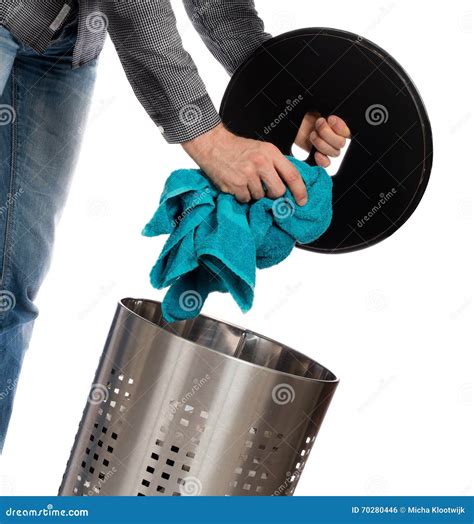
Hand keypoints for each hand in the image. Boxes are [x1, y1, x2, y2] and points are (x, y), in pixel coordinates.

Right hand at [182, 123, 307, 204]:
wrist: (213, 144)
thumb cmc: (238, 148)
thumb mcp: (262, 149)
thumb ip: (276, 164)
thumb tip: (289, 185)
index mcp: (271, 153)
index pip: (292, 175)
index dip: (300, 191)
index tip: (302, 200)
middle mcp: (261, 163)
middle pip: (278, 191)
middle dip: (274, 195)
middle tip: (267, 190)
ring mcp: (247, 175)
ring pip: (260, 197)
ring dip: (255, 194)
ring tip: (246, 181)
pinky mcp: (235, 185)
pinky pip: (246, 199)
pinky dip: (243, 195)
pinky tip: (238, 184)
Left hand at [295, 113, 350, 167]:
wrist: (295, 126)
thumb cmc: (305, 118)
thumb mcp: (317, 111)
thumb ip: (329, 115)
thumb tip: (333, 118)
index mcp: (339, 128)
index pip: (347, 132)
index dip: (340, 127)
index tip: (330, 119)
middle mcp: (336, 139)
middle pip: (341, 143)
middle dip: (327, 133)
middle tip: (318, 124)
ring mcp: (328, 150)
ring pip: (335, 153)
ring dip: (322, 143)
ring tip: (313, 135)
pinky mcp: (320, 158)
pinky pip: (327, 164)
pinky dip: (323, 160)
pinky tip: (316, 153)